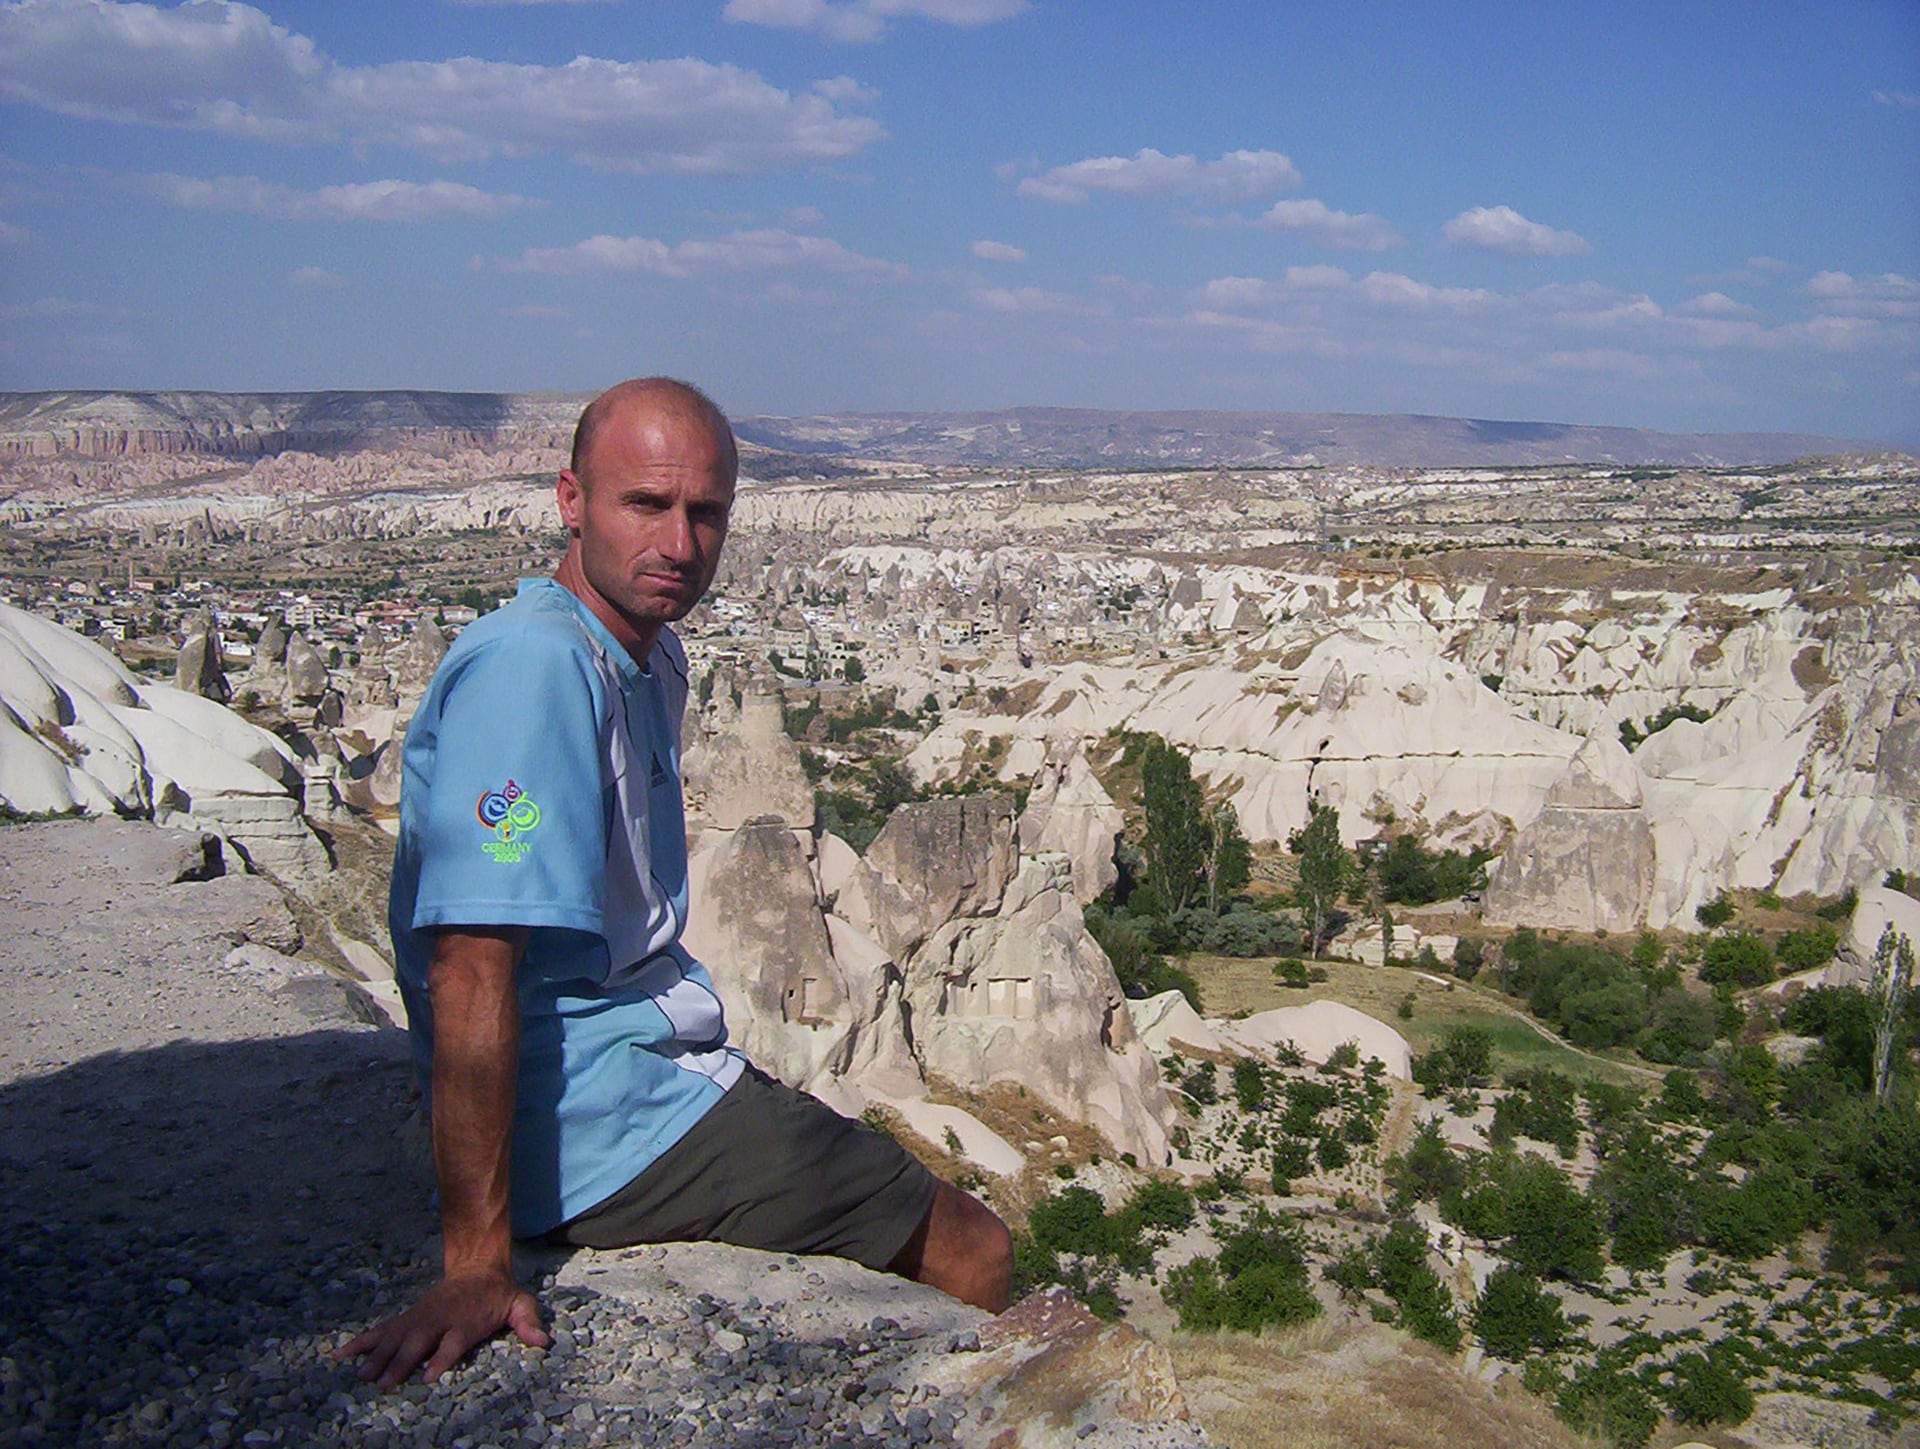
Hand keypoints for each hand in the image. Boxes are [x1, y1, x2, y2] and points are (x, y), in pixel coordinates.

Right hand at [334, 1268, 549, 1389]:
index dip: (442, 1358)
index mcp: (466, 1321)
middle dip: (401, 1362)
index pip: (453, 1342)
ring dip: (378, 1356)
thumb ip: (529, 1322)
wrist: (478, 1269)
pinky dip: (361, 1341)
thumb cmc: (498, 1296)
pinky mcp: (407, 1318)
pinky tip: (340, 1354)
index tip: (430, 1376)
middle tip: (384, 1383)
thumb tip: (543, 1340)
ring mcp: (420, 1318)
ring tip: (362, 1376)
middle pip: (418, 1342)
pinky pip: (381, 1330)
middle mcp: (439, 1320)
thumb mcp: (520, 1304)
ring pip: (395, 1337)